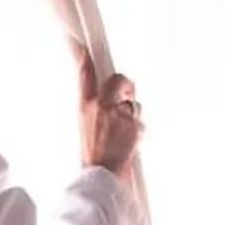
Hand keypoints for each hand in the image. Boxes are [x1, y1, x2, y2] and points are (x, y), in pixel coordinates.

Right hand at [79, 54, 143, 176]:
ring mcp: (117, 113)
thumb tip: (107, 98)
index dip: (86, 60)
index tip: (84, 50)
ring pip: (134, 103)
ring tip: (123, 133)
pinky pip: (140, 120)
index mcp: (84, 107)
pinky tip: (129, 142)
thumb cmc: (93, 154)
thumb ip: (95, 108)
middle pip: (119, 80)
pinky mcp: (133, 123)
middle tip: (129, 93)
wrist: (101, 174)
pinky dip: (138, 130)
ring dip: (133, 114)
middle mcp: (100, 106)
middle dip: (127, 85)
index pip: (85, 75)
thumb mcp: (85, 127)